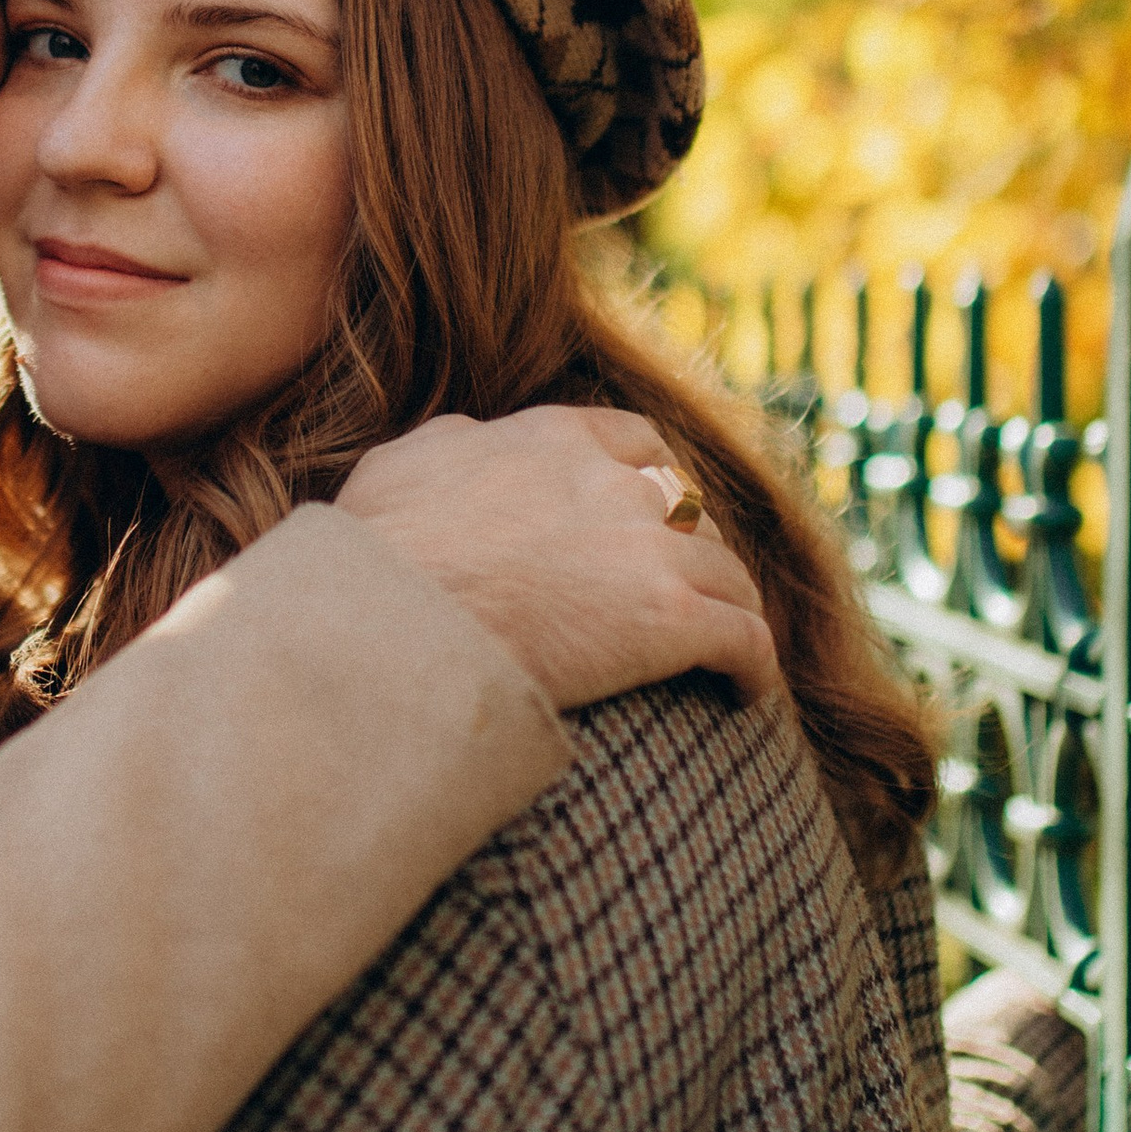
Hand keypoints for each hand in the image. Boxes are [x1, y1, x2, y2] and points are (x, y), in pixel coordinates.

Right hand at [335, 409, 777, 710]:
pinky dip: (755, 664)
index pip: (638, 442)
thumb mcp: (401, 464)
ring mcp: (649, 548)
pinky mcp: (670, 619)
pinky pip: (746, 638)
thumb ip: (453, 442)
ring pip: (729, 574)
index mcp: (553, 438)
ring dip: (729, 607)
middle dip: (694, 546)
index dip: (655, 480)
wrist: (389, 626)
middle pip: (690, 508)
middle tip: (684, 592)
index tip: (653, 516)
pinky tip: (746, 692)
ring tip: (722, 649)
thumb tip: (472, 438)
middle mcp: (614, 482)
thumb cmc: (376, 556)